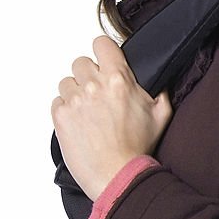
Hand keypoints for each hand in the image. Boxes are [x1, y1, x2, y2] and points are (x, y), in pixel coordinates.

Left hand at [51, 35, 172, 200]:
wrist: (117, 175)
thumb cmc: (137, 149)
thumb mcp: (161, 116)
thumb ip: (160, 93)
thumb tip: (159, 82)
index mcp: (119, 80)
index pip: (101, 43)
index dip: (103, 52)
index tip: (105, 61)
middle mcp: (94, 86)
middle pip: (81, 62)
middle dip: (88, 75)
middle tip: (97, 93)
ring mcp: (75, 101)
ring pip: (67, 82)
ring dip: (75, 93)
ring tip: (88, 112)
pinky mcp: (60, 117)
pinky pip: (57, 102)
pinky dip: (65, 111)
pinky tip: (79, 123)